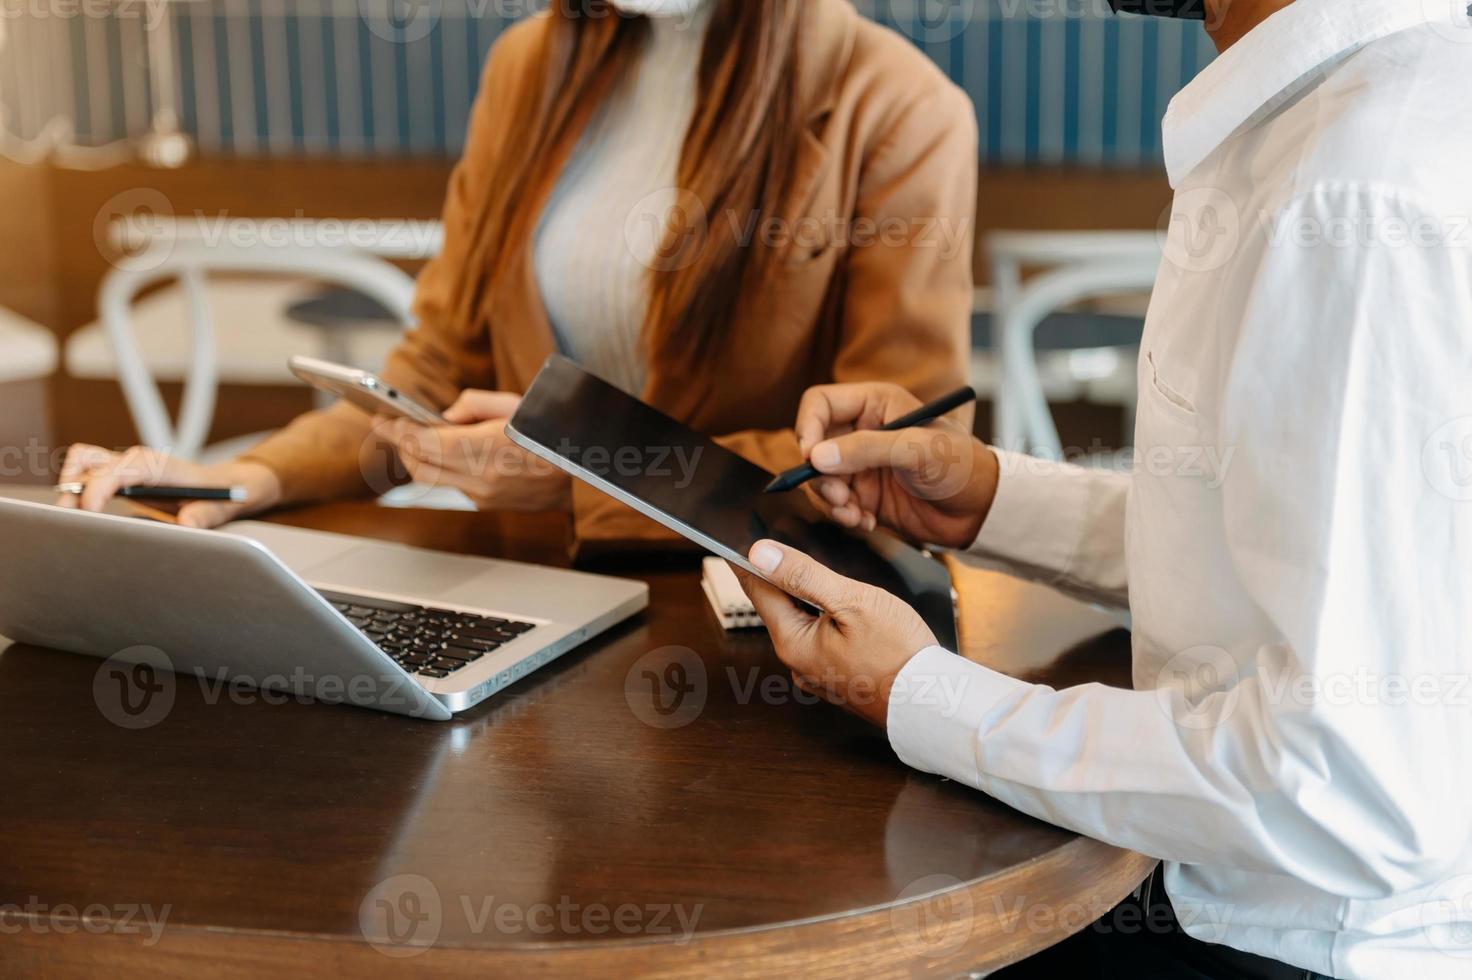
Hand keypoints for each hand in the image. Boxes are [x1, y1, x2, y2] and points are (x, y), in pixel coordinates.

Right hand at [55, 445, 281, 528]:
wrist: (229, 485)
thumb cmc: (224, 495)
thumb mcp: (223, 507)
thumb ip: (207, 515)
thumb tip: (187, 523)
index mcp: (163, 466)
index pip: (124, 467)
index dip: (102, 485)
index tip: (92, 512)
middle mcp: (140, 461)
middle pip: (91, 460)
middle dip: (75, 488)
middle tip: (71, 521)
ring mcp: (128, 466)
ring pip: (83, 460)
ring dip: (70, 484)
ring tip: (69, 517)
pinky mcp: (121, 475)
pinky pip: (88, 472)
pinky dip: (75, 488)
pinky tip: (80, 514)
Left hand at [385, 390, 570, 511]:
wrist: (590, 474)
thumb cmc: (558, 432)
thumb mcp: (518, 403)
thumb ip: (475, 404)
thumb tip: (447, 416)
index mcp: (488, 448)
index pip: (424, 443)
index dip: (397, 431)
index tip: (383, 419)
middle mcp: (482, 478)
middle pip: (420, 466)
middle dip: (400, 447)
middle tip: (392, 427)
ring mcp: (486, 496)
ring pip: (434, 479)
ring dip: (420, 459)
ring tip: (416, 438)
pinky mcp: (492, 505)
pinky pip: (455, 486)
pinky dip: (444, 468)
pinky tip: (448, 453)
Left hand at [733, 539, 936, 728]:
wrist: (932, 702)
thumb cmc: (899, 652)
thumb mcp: (852, 601)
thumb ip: (804, 575)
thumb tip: (761, 554)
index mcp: (793, 643)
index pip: (759, 591)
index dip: (751, 561)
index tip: (738, 540)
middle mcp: (797, 663)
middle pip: (779, 607)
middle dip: (781, 578)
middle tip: (777, 546)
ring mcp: (817, 674)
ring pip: (801, 623)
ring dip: (804, 598)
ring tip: (810, 572)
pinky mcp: (836, 679)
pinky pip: (819, 640)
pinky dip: (822, 619)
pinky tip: (840, 609)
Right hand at [794, 382, 999, 550]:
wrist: (982, 511)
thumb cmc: (961, 466)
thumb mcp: (916, 450)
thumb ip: (866, 449)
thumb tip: (816, 456)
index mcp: (875, 404)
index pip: (820, 404)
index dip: (808, 427)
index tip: (811, 458)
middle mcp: (863, 432)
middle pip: (814, 446)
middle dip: (821, 475)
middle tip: (840, 496)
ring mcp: (862, 465)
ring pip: (821, 479)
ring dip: (831, 501)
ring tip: (854, 515)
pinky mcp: (865, 496)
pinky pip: (836, 504)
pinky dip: (844, 516)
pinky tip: (867, 523)